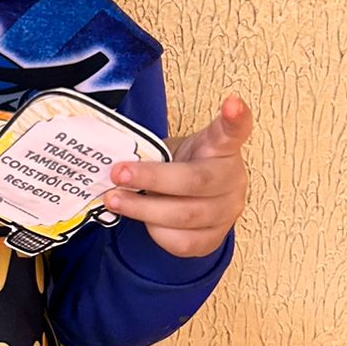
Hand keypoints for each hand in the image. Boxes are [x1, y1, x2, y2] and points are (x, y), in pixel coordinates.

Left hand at [104, 95, 251, 257]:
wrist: (196, 202)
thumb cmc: (182, 168)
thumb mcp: (176, 150)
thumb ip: (159, 150)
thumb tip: (111, 160)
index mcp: (222, 149)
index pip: (232, 131)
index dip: (235, 118)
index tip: (232, 103)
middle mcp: (232, 180)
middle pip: (194, 181)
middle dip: (151, 178)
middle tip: (118, 174)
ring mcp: (227, 212)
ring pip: (185, 215)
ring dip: (143, 209)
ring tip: (114, 200)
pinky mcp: (214, 239)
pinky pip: (182, 242)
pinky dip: (156, 231)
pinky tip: (141, 220)